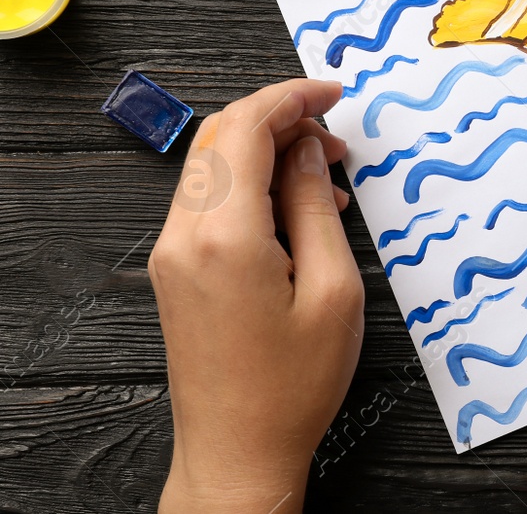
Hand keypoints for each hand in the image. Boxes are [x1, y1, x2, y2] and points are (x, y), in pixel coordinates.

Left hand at [150, 79, 363, 512]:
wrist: (238, 451)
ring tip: (326, 175)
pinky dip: (250, 182)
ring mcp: (172, 254)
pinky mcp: (175, 271)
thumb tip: (309, 152)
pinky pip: (208, 200)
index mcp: (226, 236)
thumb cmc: (291, 386)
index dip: (292, 96)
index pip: (246, 128)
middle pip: (220, 136)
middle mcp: (185, 237)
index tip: (334, 93)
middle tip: (336, 136)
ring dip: (266, 150)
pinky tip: (296, 207)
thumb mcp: (333, 290)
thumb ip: (317, 208)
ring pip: (212, 164)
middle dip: (280, 118)